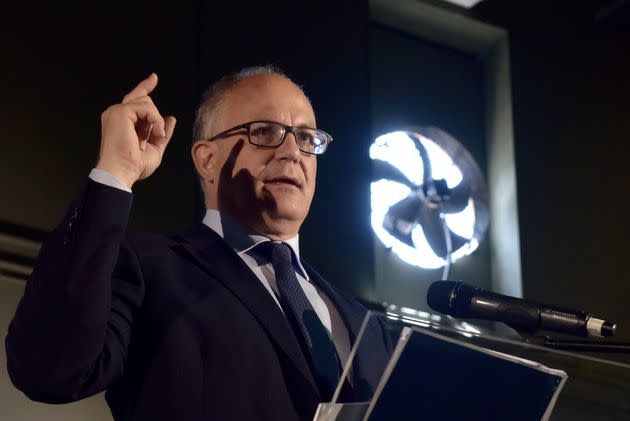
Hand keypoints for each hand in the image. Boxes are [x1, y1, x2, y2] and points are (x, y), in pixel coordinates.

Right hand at [96, 73, 176, 188]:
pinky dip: (155, 120)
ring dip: (156, 121)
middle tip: (154, 135)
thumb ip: (162, 132)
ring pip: (147, 103)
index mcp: (122, 122)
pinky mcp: (121, 112)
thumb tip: (171, 118)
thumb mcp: (155, 148)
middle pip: (142, 98)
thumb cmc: (134, 165)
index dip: (144, 87)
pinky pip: (147, 107)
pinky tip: (154, 133)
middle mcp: (116, 114)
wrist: (122, 171)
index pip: (134, 99)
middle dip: (154, 115)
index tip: (154, 78)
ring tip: (154, 137)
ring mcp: (117, 111)